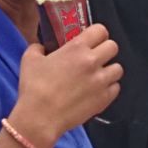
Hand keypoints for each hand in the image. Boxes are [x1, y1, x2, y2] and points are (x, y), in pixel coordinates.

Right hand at [14, 24, 121, 147]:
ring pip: (118, 68)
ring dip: (109, 70)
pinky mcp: (104, 99)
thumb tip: (41, 47)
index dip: (97, 34)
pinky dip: (109, 88)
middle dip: (105, 50)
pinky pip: (116, 88)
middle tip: (95, 57)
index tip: (91, 40)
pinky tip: (97, 90)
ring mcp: (101, 81)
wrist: (41, 117)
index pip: (100, 30)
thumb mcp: (29, 60)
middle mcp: (93, 61)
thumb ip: (38, 48)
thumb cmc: (34, 87)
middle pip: (113, 47)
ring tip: (98, 76)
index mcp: (77, 48)